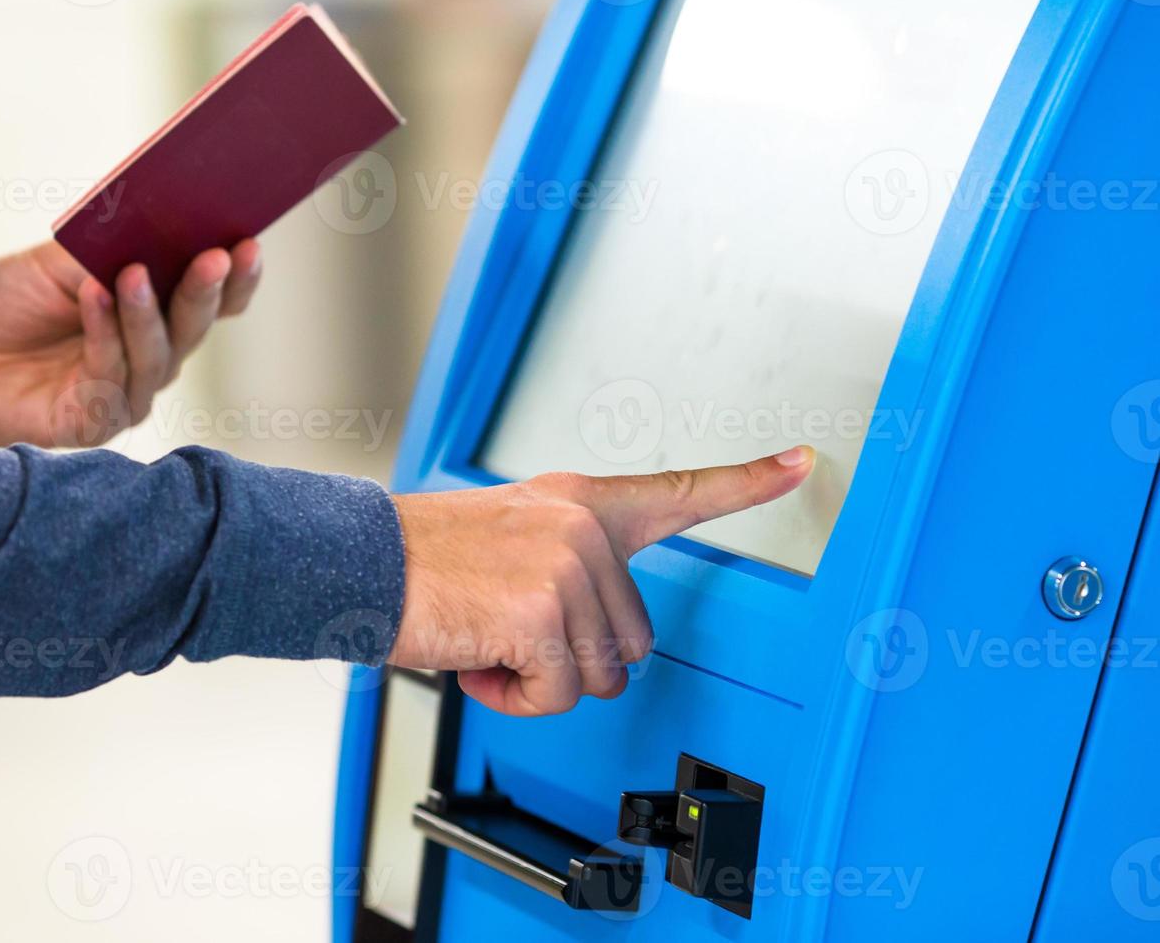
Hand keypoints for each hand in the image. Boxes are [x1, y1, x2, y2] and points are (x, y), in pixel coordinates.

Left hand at [0, 239, 262, 446]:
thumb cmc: (5, 305)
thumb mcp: (59, 262)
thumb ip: (108, 249)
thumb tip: (154, 219)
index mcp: (157, 316)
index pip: (213, 302)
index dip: (236, 279)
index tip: (249, 243)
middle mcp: (153, 359)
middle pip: (194, 328)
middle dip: (206, 291)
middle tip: (217, 256)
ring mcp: (126, 395)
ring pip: (157, 356)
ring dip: (146, 313)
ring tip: (134, 272)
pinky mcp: (92, 422)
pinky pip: (109, 377)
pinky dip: (103, 334)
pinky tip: (94, 296)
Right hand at [388, 446, 815, 715]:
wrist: (360, 562)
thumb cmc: (424, 561)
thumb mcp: (508, 536)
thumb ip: (567, 564)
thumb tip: (603, 639)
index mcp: (579, 503)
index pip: (679, 491)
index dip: (747, 481)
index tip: (801, 462)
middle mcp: (582, 526)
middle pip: (632, 640)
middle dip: (572, 658)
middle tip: (509, 632)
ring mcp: (566, 565)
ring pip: (597, 675)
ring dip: (539, 680)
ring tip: (488, 640)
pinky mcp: (541, 611)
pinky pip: (559, 695)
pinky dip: (515, 698)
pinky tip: (479, 660)